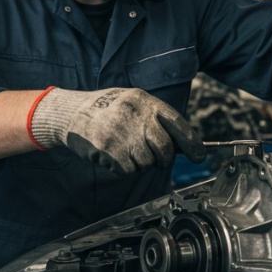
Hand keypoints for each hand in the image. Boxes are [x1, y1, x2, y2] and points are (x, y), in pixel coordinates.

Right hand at [30, 87, 205, 173]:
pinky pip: (129, 170)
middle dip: (164, 159)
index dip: (192, 143)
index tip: (200, 155)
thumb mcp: (132, 102)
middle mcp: (136, 115)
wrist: (71, 113)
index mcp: (145, 101)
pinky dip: (124, 168)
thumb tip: (184, 144)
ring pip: (147, 162)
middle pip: (165, 149)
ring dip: (140, 163)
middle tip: (157, 160)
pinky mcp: (109, 150)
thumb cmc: (107, 110)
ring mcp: (122, 133)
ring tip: (125, 149)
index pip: (177, 123)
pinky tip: (113, 154)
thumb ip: (156, 119)